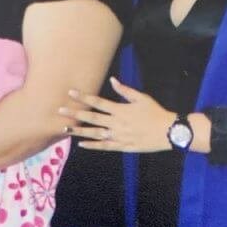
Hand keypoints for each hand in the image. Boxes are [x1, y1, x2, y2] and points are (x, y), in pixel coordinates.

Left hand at [59, 77, 173, 151]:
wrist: (168, 132)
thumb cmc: (155, 112)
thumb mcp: (142, 98)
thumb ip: (125, 90)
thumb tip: (112, 80)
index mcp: (120, 109)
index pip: (98, 102)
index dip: (83, 97)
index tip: (70, 92)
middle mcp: (116, 123)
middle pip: (92, 117)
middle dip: (75, 114)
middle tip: (59, 110)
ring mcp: (118, 136)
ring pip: (94, 133)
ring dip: (79, 131)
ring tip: (65, 129)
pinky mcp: (122, 146)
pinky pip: (104, 147)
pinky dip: (92, 145)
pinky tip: (81, 144)